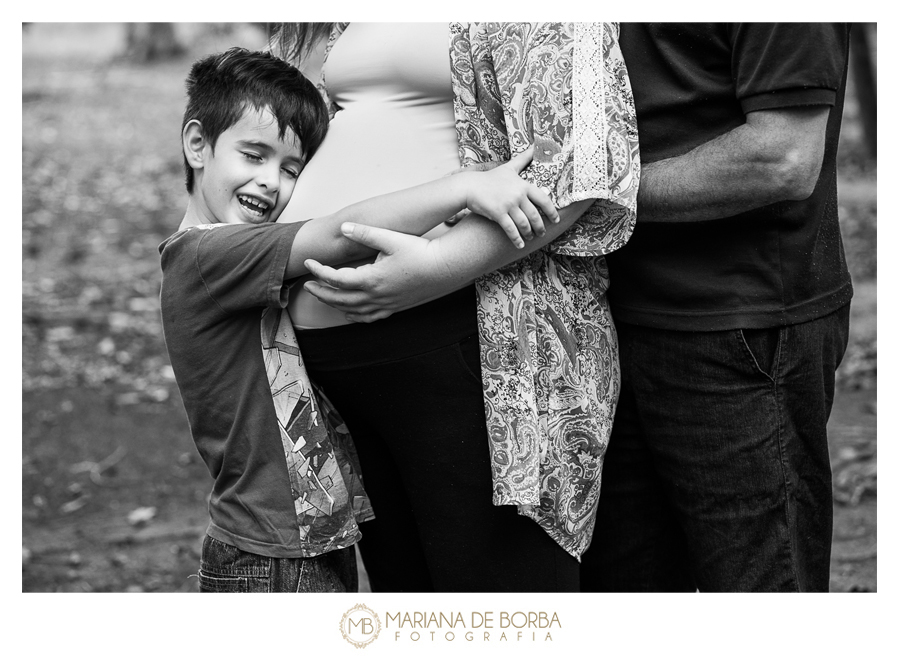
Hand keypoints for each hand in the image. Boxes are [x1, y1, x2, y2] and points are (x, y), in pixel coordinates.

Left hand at [302, 223, 462, 322]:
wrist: (446, 267)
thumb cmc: (420, 251)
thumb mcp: (390, 238)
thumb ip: (364, 233)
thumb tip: (343, 227)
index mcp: (371, 278)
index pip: (335, 278)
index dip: (318, 271)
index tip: (309, 263)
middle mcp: (376, 296)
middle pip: (339, 299)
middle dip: (320, 292)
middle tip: (308, 285)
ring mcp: (385, 305)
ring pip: (352, 311)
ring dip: (334, 304)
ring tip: (323, 296)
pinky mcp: (395, 308)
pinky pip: (369, 318)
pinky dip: (354, 316)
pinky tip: (349, 312)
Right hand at [463, 146, 558, 247]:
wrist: (469, 187)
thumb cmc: (490, 179)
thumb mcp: (509, 168)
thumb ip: (523, 159)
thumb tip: (536, 145)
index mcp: (523, 185)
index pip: (543, 200)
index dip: (552, 211)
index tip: (556, 219)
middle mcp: (518, 195)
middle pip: (535, 215)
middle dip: (540, 227)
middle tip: (542, 233)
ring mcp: (508, 205)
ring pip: (524, 224)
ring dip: (528, 233)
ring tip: (529, 237)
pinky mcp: (498, 214)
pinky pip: (511, 230)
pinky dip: (517, 239)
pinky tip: (520, 245)